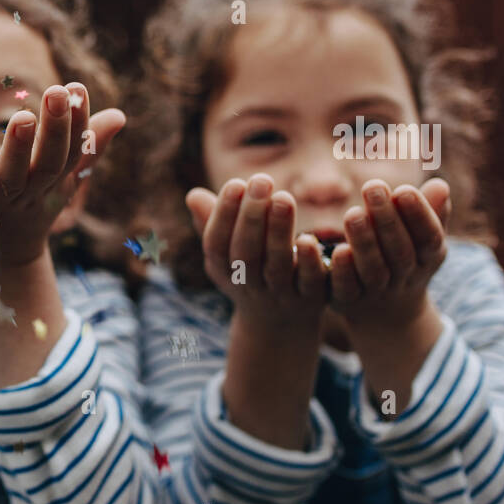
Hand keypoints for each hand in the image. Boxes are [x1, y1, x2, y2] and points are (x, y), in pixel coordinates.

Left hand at [0, 83, 125, 267]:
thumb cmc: (32, 209)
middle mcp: (28, 194)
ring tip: (24, 117)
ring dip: (17, 149)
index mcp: (52, 183)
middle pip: (46, 165)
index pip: (70, 152)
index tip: (76, 86)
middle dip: (54, 130)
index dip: (76, 123)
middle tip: (57, 91)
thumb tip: (120, 115)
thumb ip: (86, 149)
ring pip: (10, 179)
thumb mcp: (61, 181)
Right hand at [187, 173, 326, 328]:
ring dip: (279, 231)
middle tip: (261, 180)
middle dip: (252, 216)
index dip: (224, 215)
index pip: (217, 244)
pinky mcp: (310, 300)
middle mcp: (248, 285)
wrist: (279, 323)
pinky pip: (309, 281)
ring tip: (283, 196)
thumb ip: (213, 224)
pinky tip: (310, 237)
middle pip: (245, 253)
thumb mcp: (228, 252)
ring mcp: (278, 295)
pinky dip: (309, 260)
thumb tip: (193, 196)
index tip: (235, 183)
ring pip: (277, 265)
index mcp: (224, 271)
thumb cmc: (250, 273)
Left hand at [330, 178, 450, 417]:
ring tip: (352, 213)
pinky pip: (347, 287)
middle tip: (372, 186)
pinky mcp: (349, 301)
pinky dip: (343, 270)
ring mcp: (377, 292)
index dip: (418, 215)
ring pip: (373, 270)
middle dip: (387, 219)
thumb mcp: (422, 240)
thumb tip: (440, 185)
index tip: (403, 189)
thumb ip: (431, 213)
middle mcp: (405, 277)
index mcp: (428, 258)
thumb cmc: (405, 260)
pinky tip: (337, 249)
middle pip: (399, 251)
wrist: (387, 313)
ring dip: (364, 241)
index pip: (429, 237)